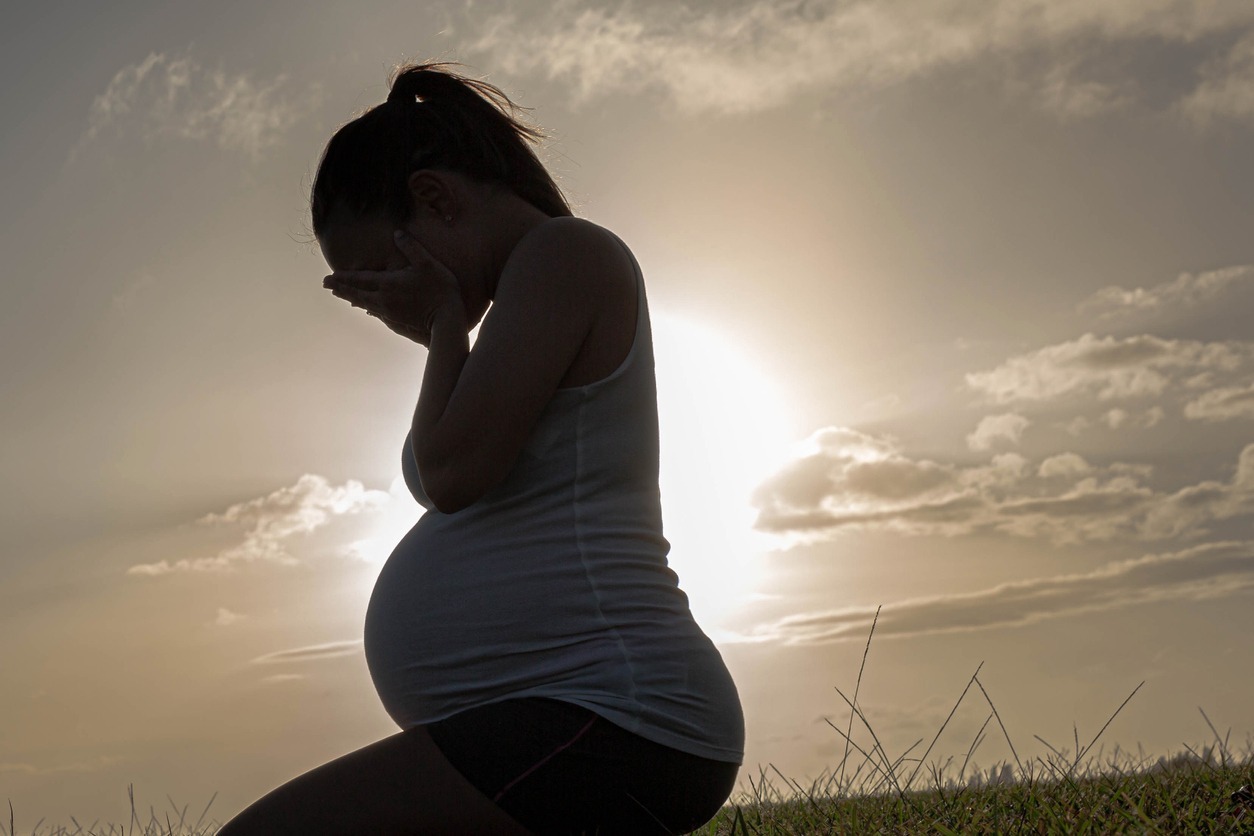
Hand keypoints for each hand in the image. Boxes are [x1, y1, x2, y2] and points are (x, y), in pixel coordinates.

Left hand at [323, 230, 464, 346]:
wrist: (447, 318)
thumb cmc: (439, 288)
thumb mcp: (427, 263)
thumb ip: (410, 247)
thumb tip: (397, 233)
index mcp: (388, 283)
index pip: (360, 279)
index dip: (343, 277)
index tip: (328, 277)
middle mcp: (383, 298)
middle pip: (356, 292)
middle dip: (340, 287)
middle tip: (325, 284)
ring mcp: (389, 310)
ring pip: (363, 302)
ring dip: (349, 297)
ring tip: (339, 294)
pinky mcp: (396, 318)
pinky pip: (375, 311)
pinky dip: (364, 306)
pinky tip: (363, 307)